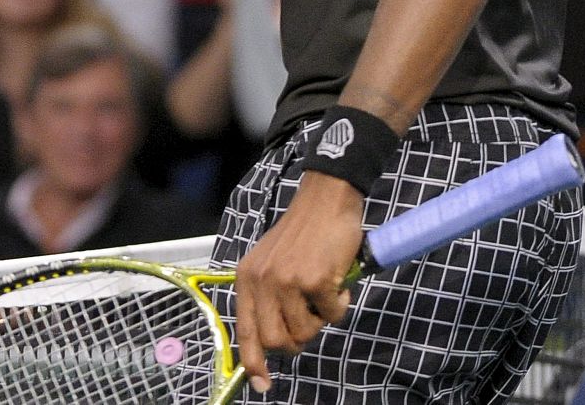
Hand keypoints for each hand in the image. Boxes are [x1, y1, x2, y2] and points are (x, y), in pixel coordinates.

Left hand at [233, 173, 361, 393]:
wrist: (326, 199)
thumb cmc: (303, 234)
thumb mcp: (272, 262)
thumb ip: (268, 297)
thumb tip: (276, 342)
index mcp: (247, 277)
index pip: (244, 329)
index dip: (253, 361)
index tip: (262, 384)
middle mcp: (262, 280)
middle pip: (276, 340)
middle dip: (297, 339)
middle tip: (310, 317)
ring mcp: (287, 281)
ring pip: (305, 332)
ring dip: (320, 318)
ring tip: (322, 290)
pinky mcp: (314, 280)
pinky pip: (331, 315)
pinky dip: (340, 303)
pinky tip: (337, 280)